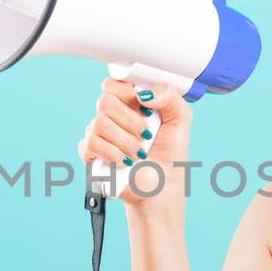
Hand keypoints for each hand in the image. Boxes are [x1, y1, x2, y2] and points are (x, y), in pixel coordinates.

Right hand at [76, 78, 191, 205]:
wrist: (162, 187)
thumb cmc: (170, 154)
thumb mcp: (181, 119)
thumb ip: (169, 95)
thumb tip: (144, 93)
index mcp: (130, 103)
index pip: (113, 83)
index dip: (125, 91)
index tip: (143, 105)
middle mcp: (112, 116)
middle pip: (104, 101)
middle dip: (130, 120)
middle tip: (146, 134)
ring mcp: (99, 134)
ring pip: (99, 123)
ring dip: (125, 141)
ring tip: (138, 153)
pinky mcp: (90, 154)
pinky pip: (90, 143)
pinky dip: (112, 153)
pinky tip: (124, 161)